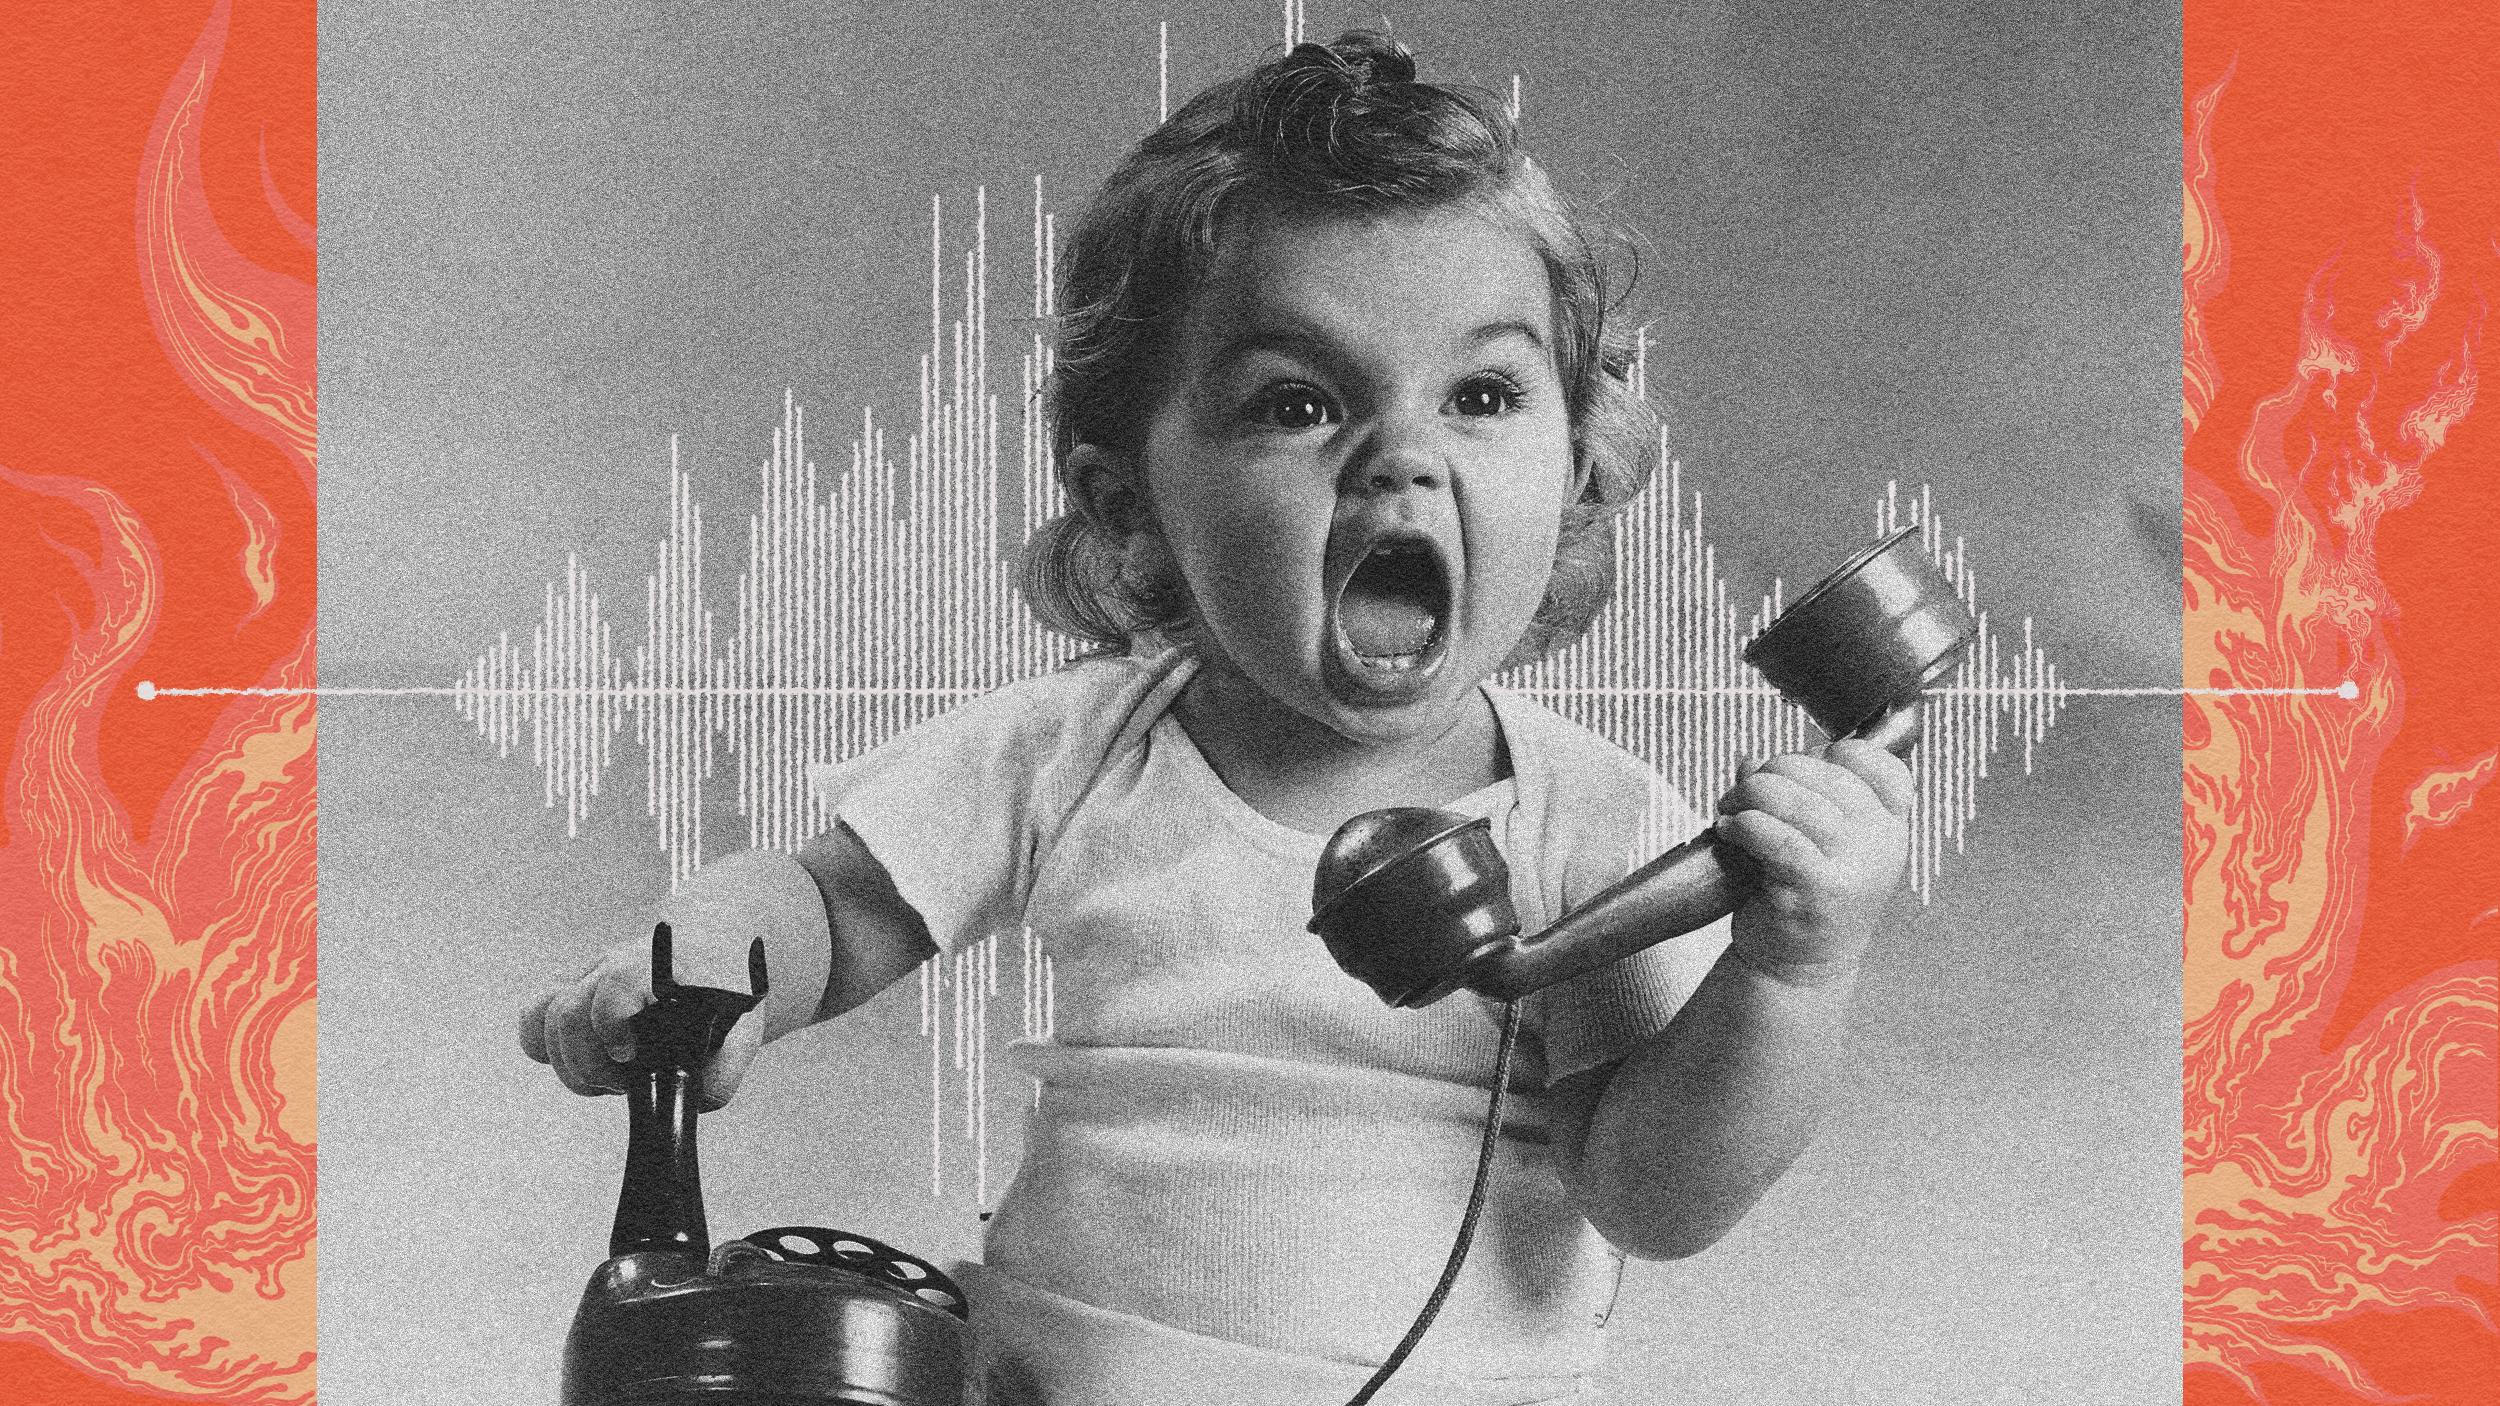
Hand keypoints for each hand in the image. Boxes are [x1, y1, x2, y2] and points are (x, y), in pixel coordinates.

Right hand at [517, 933, 764, 1109]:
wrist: (716, 950)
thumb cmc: (726, 988)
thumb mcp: (742, 1031)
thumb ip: (720, 1075)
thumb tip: (690, 1102)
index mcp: (658, 966)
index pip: (614, 986)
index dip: (610, 1024)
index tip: (628, 1056)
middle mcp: (614, 964)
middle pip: (567, 1013)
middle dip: (589, 1065)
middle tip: (624, 1082)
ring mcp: (588, 976)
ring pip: (542, 1018)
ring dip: (570, 1065)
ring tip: (609, 1078)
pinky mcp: (573, 992)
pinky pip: (534, 1019)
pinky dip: (547, 1050)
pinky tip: (587, 1062)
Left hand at [1711, 739, 1912, 980]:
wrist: (1800, 966)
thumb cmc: (1802, 894)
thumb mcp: (1811, 838)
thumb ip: (1791, 793)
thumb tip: (1749, 759)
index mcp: (1889, 823)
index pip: (1878, 763)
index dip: (1832, 752)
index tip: (1797, 772)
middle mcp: (1881, 842)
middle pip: (1825, 773)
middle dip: (1771, 772)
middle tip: (1741, 792)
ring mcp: (1855, 866)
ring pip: (1797, 801)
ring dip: (1750, 796)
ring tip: (1729, 811)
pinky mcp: (1820, 889)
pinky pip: (1777, 838)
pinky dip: (1745, 826)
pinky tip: (1729, 832)